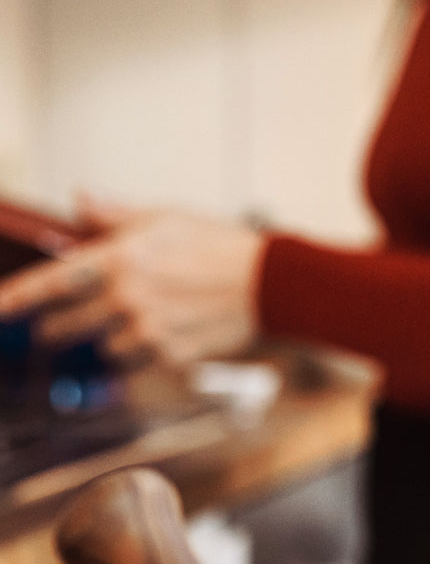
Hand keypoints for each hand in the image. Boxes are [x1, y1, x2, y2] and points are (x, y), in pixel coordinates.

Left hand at [0, 198, 265, 365]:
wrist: (269, 283)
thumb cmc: (222, 246)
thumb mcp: (165, 217)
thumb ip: (114, 215)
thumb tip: (80, 201)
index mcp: (118, 259)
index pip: (48, 284)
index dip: (14, 300)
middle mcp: (126, 298)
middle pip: (63, 326)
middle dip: (60, 324)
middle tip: (67, 320)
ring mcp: (147, 330)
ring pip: (102, 348)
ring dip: (110, 338)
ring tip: (139, 321)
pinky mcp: (169, 355)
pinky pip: (138, 362)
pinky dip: (144, 351)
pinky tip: (167, 331)